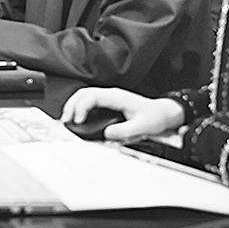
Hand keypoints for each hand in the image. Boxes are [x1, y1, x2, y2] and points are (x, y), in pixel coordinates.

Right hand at [62, 88, 186, 142]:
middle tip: (65, 120)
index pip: (91, 96)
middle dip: (71, 106)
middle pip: (83, 93)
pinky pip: (88, 101)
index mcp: (116, 96)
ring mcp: (108, 97)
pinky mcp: (108, 103)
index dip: (81, 107)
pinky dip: (79, 108)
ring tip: (67, 119)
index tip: (78, 120)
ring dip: (73, 106)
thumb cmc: (154, 117)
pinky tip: (77, 118)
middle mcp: (110, 94)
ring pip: (84, 96)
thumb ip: (124, 131)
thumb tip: (106, 134)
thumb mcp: (142, 127)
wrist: (163, 113)